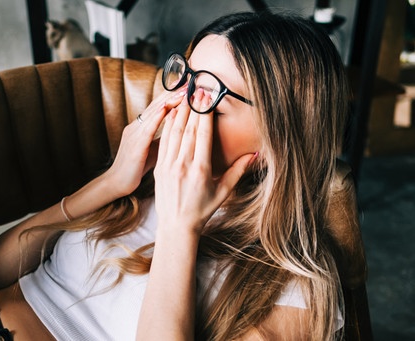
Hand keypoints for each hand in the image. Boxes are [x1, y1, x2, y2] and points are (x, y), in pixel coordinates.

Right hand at [104, 88, 185, 196]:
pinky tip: (166, 108)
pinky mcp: (134, 145)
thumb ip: (165, 139)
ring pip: (153, 113)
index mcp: (141, 127)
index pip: (160, 106)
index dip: (174, 95)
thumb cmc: (136, 167)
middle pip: (157, 104)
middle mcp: (137, 126)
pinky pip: (147, 129)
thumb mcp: (153, 149)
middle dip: (174, 92)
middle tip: (190, 80)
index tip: (190, 86)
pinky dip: (157, 117)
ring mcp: (134, 134)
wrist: (117, 183)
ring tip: (183, 90)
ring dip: (169, 100)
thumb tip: (183, 132)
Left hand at [153, 89, 255, 233]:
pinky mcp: (159, 168)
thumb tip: (255, 154)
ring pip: (174, 133)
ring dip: (180, 113)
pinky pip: (163, 143)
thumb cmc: (202, 209)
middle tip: (198, 89)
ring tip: (185, 96)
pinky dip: (167, 127)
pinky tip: (172, 115)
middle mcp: (184, 166)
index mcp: (201, 171)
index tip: (208, 98)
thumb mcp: (224, 192)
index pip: (203, 136)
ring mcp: (169, 166)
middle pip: (188, 130)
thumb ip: (238, 171)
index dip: (205, 115)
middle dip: (194, 108)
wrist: (176, 225)